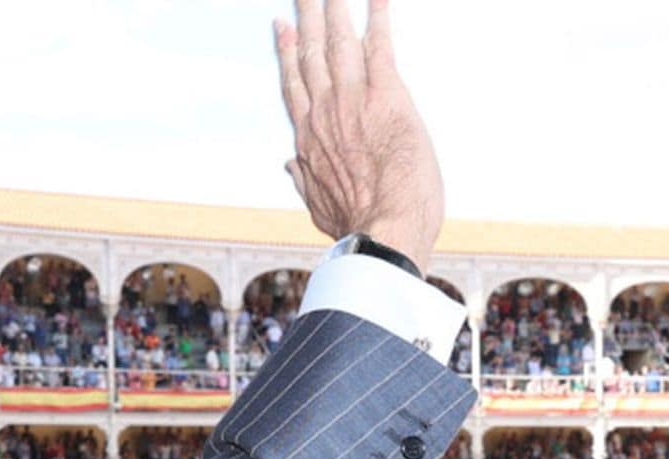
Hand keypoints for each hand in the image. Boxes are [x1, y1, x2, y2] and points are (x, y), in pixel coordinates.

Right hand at [275, 0, 442, 274]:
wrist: (382, 228)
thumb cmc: (355, 224)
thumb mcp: (320, 206)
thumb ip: (303, 180)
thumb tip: (288, 165)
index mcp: (308, 137)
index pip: (293, 84)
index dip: (286, 51)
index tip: (281, 26)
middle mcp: (324, 111)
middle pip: (311, 52)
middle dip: (307, 15)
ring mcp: (352, 100)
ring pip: (339, 41)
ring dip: (335, 8)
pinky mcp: (386, 96)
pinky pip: (380, 46)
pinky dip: (379, 18)